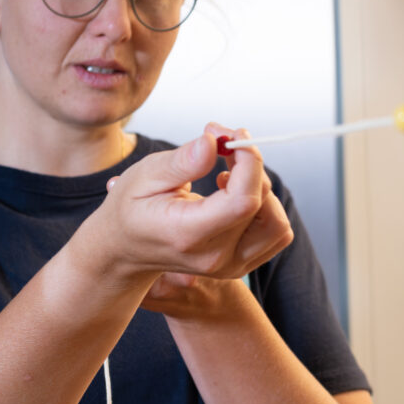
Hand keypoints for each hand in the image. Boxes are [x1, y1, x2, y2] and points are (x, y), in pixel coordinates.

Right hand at [85, 124, 292, 288]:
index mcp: (189, 235)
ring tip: (228, 174)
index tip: (234, 137)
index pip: (242, 201)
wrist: (125, 249)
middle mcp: (215, 257)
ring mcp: (231, 266)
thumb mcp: (144, 176)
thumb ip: (182, 161)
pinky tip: (234, 194)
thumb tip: (213, 141)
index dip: (249, 162)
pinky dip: (265, 207)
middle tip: (222, 144)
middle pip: (263, 207)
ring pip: (277, 223)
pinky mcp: (241, 265)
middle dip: (251, 165)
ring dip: (261, 188)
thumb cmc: (132, 209)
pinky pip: (276, 234)